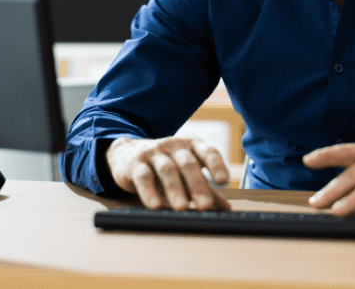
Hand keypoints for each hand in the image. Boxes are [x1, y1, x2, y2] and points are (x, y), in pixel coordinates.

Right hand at [105, 137, 232, 210]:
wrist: (128, 153)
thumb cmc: (165, 165)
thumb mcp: (186, 174)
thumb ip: (206, 188)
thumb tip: (227, 208)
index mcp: (192, 146)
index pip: (208, 152)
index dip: (216, 165)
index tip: (224, 180)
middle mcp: (174, 146)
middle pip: (188, 163)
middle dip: (197, 185)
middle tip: (205, 205)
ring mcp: (154, 152)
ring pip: (167, 169)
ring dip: (175, 189)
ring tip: (181, 207)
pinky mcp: (135, 163)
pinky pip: (143, 176)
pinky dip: (148, 191)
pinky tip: (154, 205)